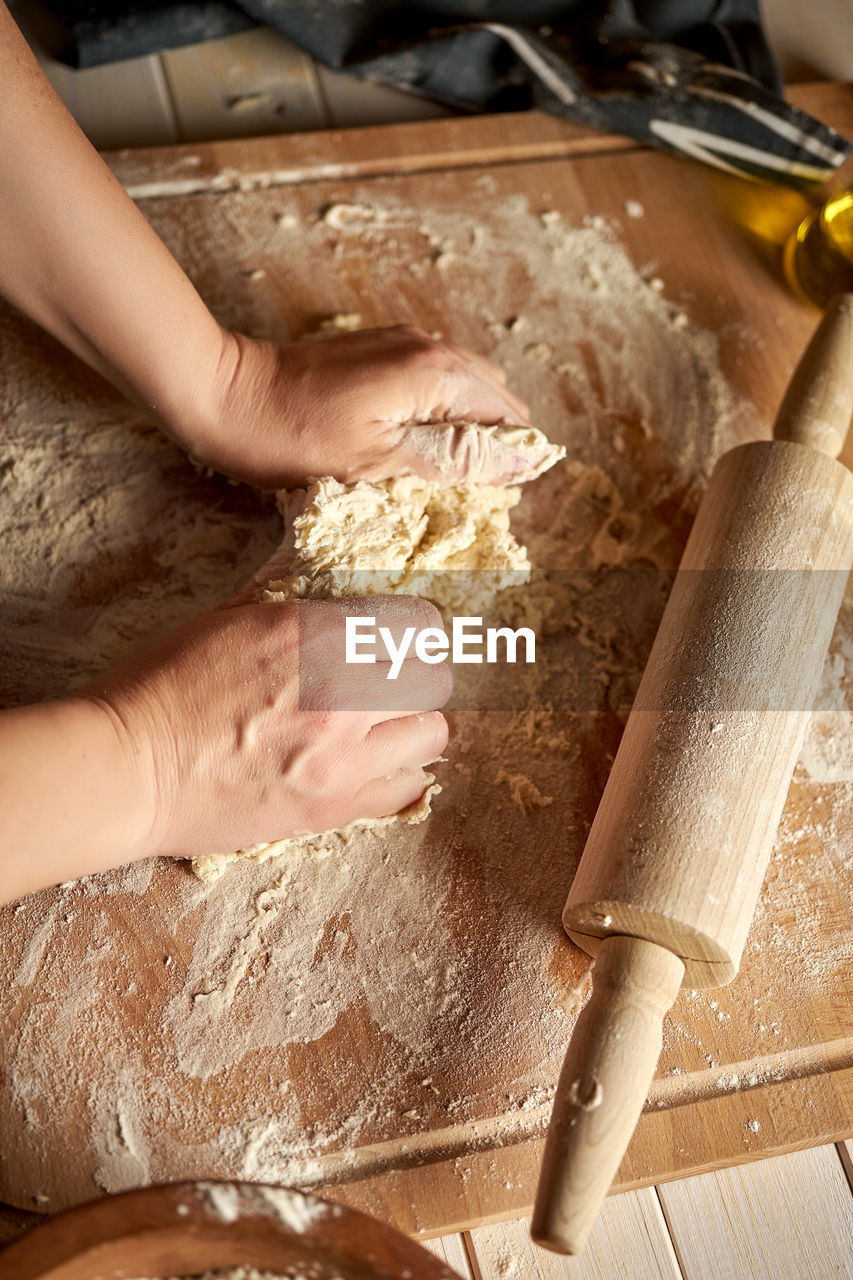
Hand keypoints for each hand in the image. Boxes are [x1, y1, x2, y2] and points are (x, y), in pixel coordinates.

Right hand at [84, 595, 450, 860]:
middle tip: (385, 684)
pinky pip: (407, 790)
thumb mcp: (230, 618)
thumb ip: (295, 603)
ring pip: (432, 734)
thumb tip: (329, 579)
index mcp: (317, 633)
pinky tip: (369, 767)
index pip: (416, 623)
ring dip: (411, 726)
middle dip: (412, 676)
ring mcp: (343, 756)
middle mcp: (344, 692)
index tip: (396, 640)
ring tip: (379, 728)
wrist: (128, 770)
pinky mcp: (333, 807)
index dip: (409, 630)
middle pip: (432, 677)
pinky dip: (397, 776)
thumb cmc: (163, 687)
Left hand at [183, 325, 545, 489]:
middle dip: (494, 441)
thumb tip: (524, 460)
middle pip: (491, 395)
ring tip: (443, 472)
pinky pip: (429, 378)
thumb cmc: (295, 438)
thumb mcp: (381, 462)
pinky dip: (436, 410)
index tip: (495, 498)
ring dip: (465, 426)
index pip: (507, 416)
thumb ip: (457, 459)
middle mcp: (428, 347)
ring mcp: (401, 342)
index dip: (513, 458)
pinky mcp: (376, 348)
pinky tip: (415, 441)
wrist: (224, 395)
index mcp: (436, 374)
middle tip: (470, 492)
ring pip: (462, 385)